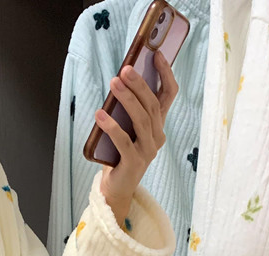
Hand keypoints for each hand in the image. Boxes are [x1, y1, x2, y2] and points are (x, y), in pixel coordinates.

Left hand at [97, 51, 178, 224]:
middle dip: (139, 85)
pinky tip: (100, 115)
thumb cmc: (119, 155)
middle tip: (125, 70)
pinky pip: (124, 141)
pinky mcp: (134, 163)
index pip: (169, 95)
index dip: (166, 74)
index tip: (157, 54)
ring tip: (113, 84)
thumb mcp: (127, 128)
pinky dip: (111, 127)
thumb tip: (119, 81)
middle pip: (152, 105)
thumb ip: (128, 109)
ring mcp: (147, 151)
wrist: (117, 189)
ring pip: (141, 120)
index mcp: (158, 125)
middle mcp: (157, 137)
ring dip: (127, 100)